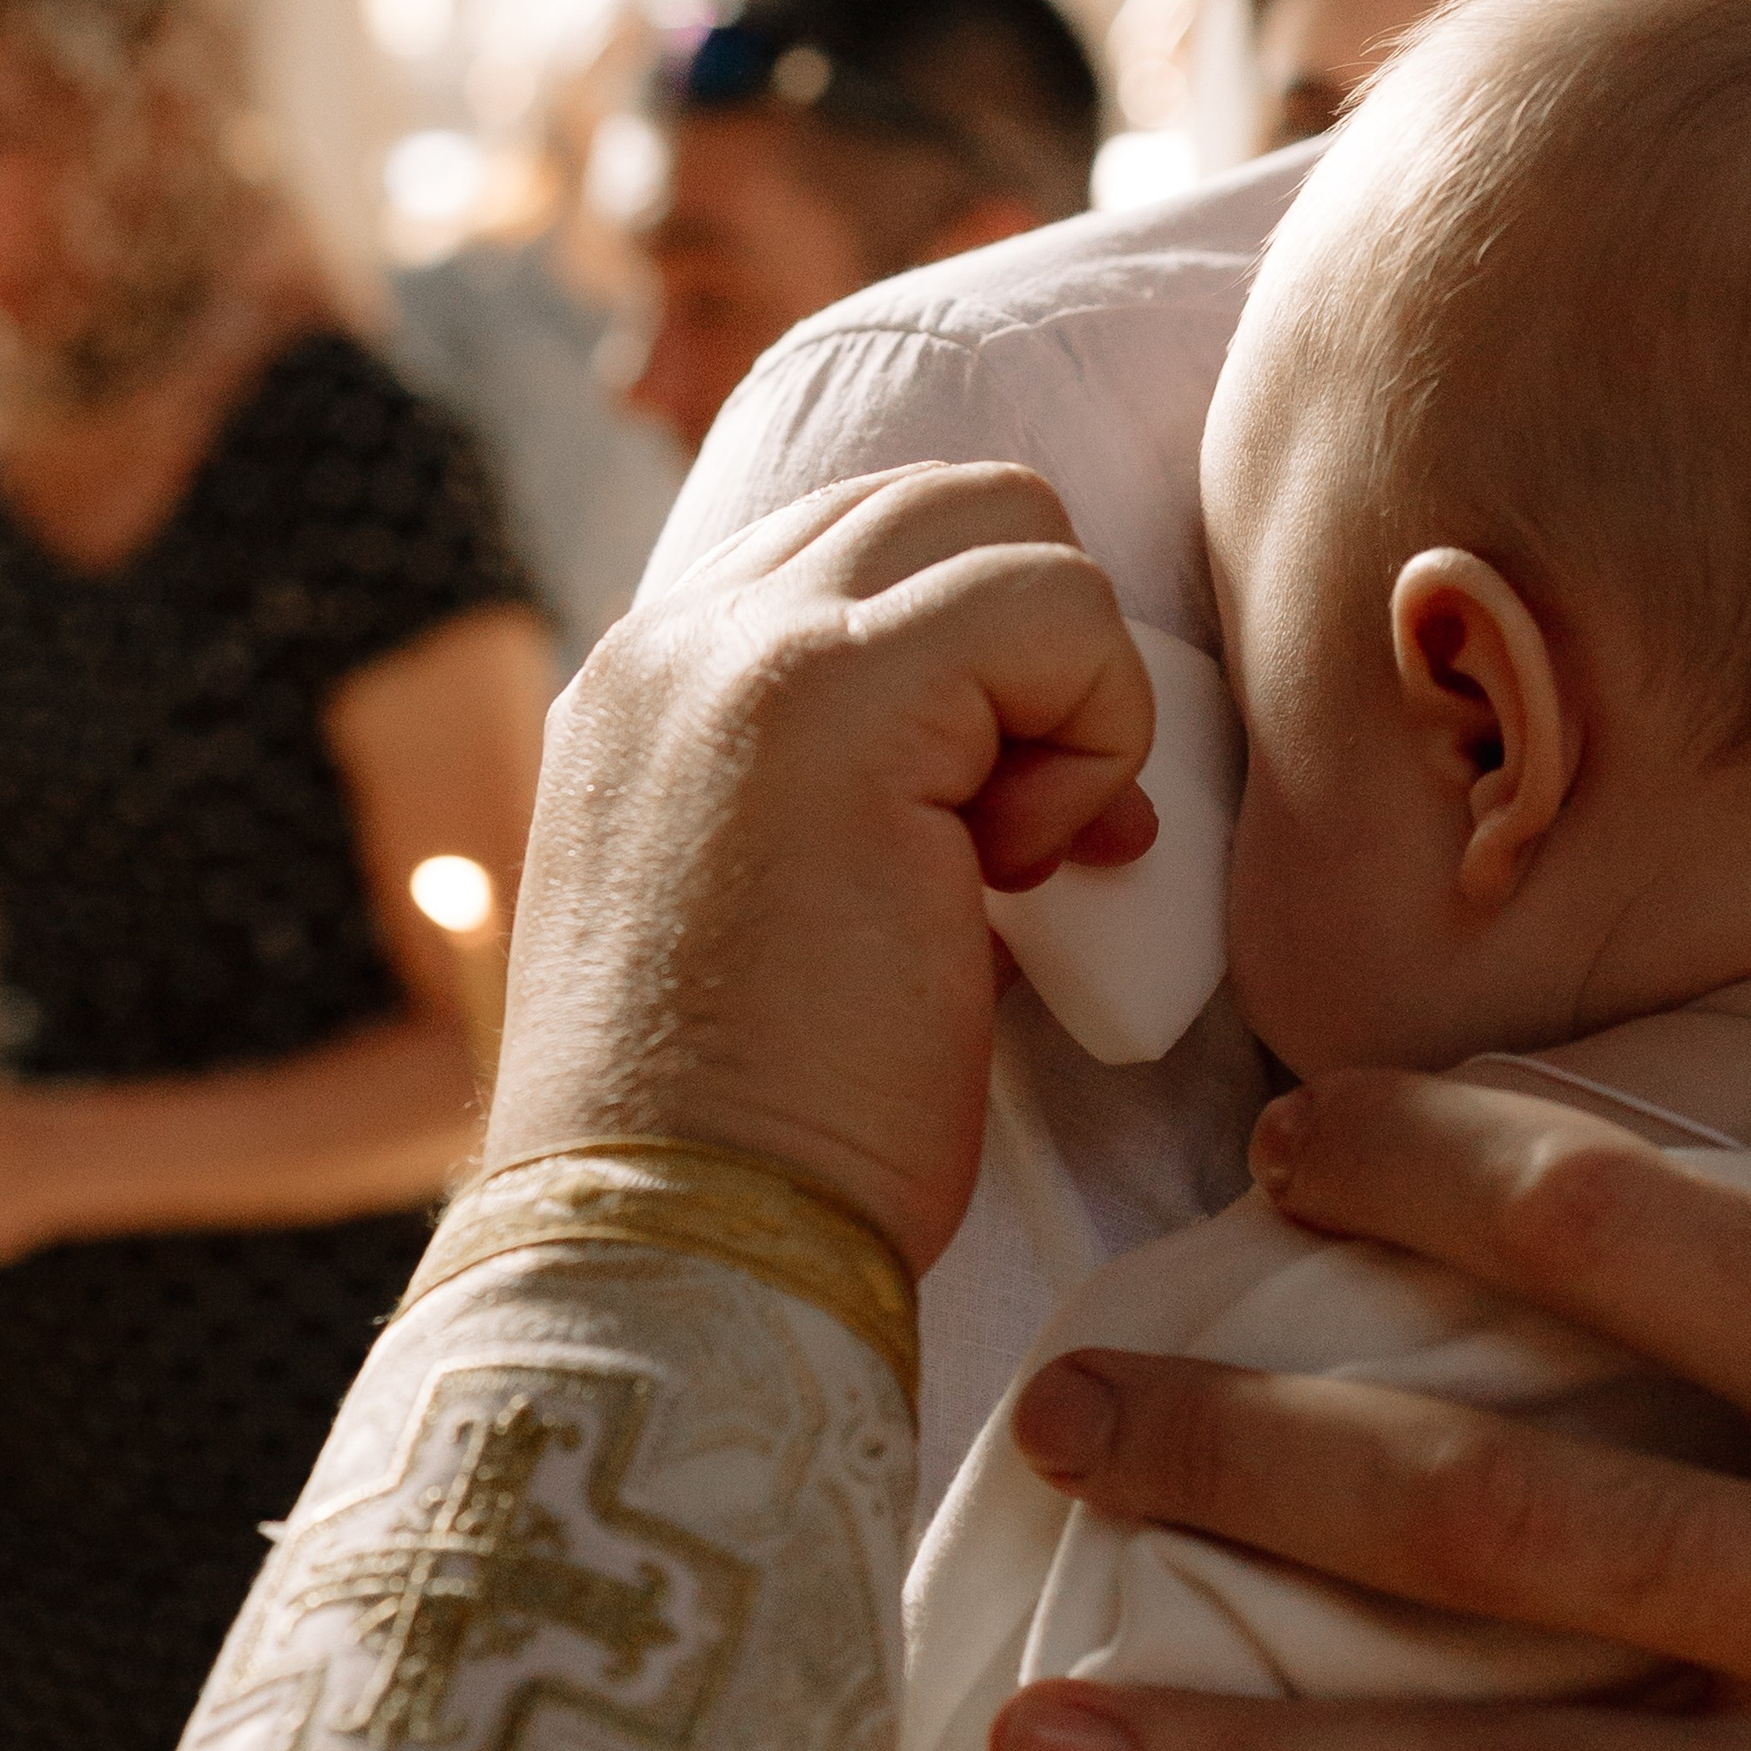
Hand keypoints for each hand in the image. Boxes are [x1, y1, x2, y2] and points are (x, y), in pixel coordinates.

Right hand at [488, 463, 1158, 1272]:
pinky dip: (1096, 729)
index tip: (1003, 847)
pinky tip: (1029, 873)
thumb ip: (866, 811)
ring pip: (1009, 525)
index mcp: (654, 692)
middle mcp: (676, 642)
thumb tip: (1022, 787)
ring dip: (1068, 691)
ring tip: (1017, 865)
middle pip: (950, 506)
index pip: (868, 553)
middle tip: (1033, 849)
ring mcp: (740, 651)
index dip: (986, 673)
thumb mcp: (789, 924)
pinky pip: (1057, 606)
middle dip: (1040, 661)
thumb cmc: (760, 1142)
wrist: (681, 1244)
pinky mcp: (832, 694)